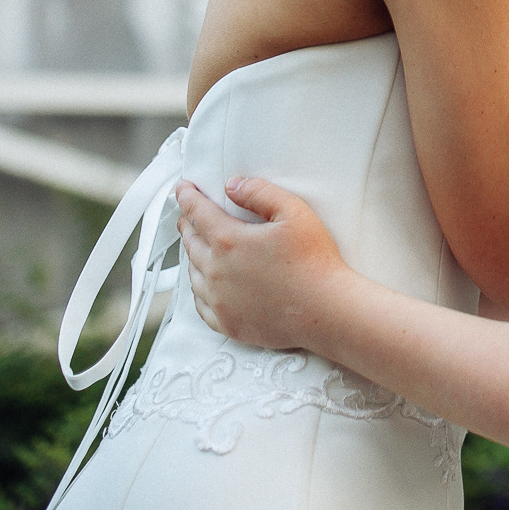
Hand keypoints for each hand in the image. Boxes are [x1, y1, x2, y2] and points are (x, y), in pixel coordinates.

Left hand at [176, 177, 352, 351]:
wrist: (326, 311)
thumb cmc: (314, 261)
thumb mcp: (295, 212)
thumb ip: (260, 193)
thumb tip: (233, 186)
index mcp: (229, 240)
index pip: (197, 212)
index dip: (187, 196)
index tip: (182, 188)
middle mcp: (216, 271)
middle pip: (191, 242)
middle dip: (188, 224)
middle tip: (188, 215)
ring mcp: (219, 301)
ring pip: (193, 274)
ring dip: (193, 256)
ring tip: (197, 246)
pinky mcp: (227, 323)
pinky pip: (200, 305)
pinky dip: (198, 290)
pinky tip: (204, 285)